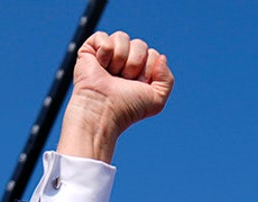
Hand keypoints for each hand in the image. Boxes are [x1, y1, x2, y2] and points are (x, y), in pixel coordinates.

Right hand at [57, 30, 173, 162]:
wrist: (103, 109)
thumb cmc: (127, 108)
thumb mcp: (157, 99)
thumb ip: (167, 79)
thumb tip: (161, 56)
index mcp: (139, 71)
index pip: (153, 54)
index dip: (148, 69)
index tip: (137, 84)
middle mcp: (124, 61)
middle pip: (140, 44)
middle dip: (134, 64)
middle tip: (123, 80)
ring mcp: (107, 54)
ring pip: (122, 37)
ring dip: (120, 58)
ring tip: (111, 74)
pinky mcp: (90, 49)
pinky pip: (103, 36)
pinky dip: (104, 52)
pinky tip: (100, 65)